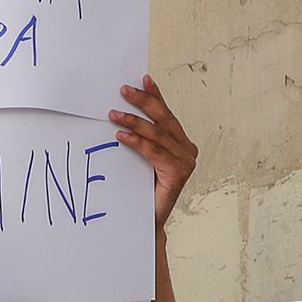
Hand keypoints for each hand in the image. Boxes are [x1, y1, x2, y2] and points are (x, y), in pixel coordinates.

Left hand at [112, 78, 197, 228]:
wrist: (146, 223)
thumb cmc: (142, 191)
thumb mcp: (143, 160)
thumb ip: (143, 140)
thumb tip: (122, 115)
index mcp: (182, 144)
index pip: (166, 115)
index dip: (156, 96)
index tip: (144, 79)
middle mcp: (188, 150)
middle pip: (163, 120)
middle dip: (144, 102)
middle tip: (124, 91)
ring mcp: (186, 162)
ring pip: (157, 135)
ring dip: (134, 122)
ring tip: (114, 114)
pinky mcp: (177, 174)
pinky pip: (153, 152)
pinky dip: (137, 142)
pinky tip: (122, 135)